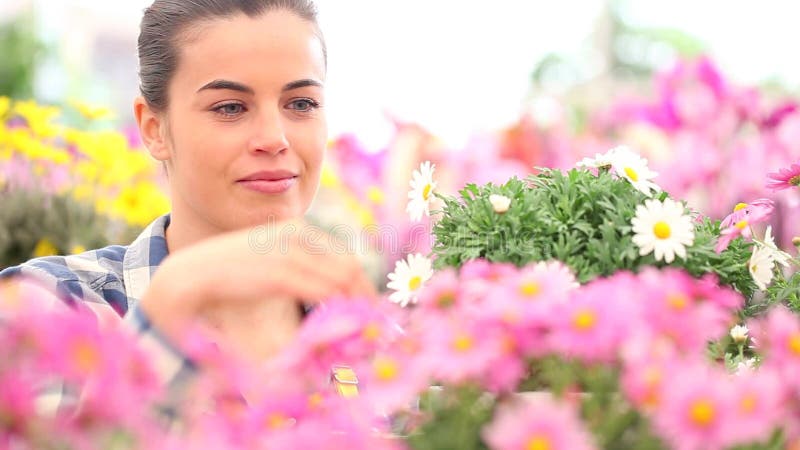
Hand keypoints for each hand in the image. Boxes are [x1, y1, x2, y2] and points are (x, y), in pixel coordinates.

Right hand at [138, 219, 375, 361]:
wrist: (189, 276)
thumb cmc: (231, 275)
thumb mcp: (270, 264)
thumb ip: (299, 271)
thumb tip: (332, 293)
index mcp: (297, 230)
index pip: (344, 258)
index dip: (363, 286)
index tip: (373, 312)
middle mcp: (296, 235)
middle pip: (349, 267)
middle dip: (366, 297)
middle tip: (378, 326)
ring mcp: (288, 251)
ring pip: (341, 279)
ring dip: (357, 307)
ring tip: (366, 332)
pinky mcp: (278, 272)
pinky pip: (322, 291)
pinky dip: (339, 310)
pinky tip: (344, 327)